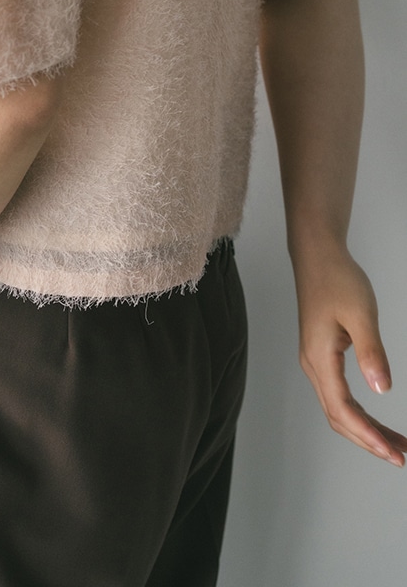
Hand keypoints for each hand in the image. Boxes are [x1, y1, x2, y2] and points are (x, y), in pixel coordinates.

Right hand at [293, 247, 406, 465]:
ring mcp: (316, 361)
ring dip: (366, 429)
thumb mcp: (361, 314)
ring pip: (338, 409)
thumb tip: (383, 390)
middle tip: (401, 456)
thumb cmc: (336, 279)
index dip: (369, 437)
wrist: (317, 254)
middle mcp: (314, 365)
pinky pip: (339, 395)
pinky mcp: (323, 355)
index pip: (343, 411)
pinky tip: (377, 419)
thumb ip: (372, 353)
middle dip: (369, 441)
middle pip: (338, 418)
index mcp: (320, 358)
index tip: (395, 454)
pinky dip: (360, 413)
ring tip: (397, 443)